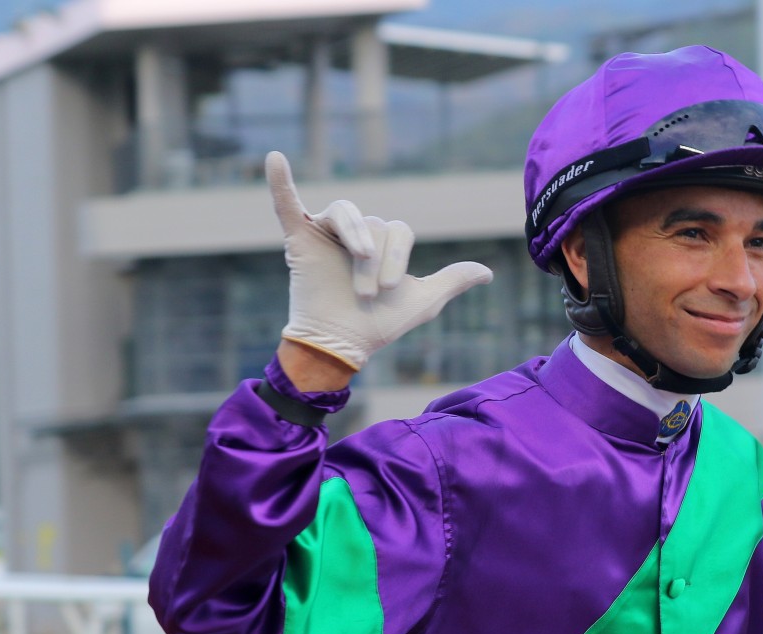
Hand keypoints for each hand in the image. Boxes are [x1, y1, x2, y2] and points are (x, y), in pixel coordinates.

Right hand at [265, 151, 492, 371]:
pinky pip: (286, 204)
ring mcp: (325, 233)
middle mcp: (355, 232)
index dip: (398, 259)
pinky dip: (279, 182)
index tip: (390, 291)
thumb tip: (488, 272)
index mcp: (382, 242)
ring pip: (345, 211)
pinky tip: (274, 159)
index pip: (399, 230)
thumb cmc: (381, 325)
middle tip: (369, 294)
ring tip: (357, 258)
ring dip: (354, 235)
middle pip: (374, 222)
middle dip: (375, 261)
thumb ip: (453, 280)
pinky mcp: (298, 239)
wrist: (341, 345)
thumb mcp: (424, 302)